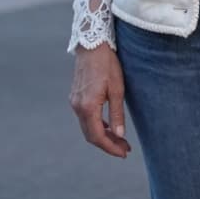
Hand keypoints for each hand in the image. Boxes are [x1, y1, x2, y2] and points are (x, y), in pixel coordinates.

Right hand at [69, 43, 130, 158]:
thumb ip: (117, 114)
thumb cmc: (107, 65)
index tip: (124, 153)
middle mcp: (77, 106)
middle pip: (91, 135)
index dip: (110, 148)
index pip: (97, 136)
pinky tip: (109, 127)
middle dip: (108, 145)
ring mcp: (75, 102)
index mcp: (87, 106)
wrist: (92, 45)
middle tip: (125, 149)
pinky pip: (85, 118)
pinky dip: (97, 126)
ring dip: (102, 136)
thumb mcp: (117, 89)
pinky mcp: (76, 97)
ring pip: (87, 127)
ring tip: (120, 140)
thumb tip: (119, 135)